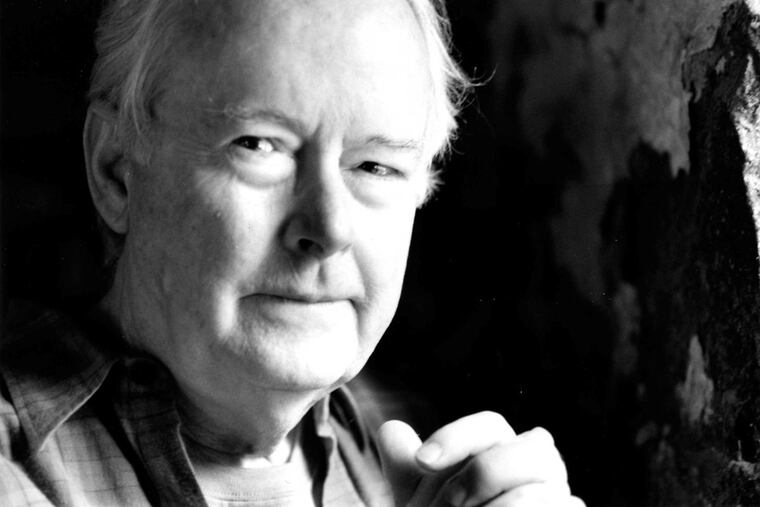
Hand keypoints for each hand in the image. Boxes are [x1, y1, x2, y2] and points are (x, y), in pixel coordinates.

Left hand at [376, 411, 584, 506]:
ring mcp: (560, 496)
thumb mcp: (421, 501)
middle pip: (528, 448)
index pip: (490, 425)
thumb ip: (407, 470)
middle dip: (484, 472)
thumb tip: (391, 430)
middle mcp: (539, 468)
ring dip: (503, 506)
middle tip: (452, 502)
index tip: (422, 460)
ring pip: (545, 487)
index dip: (455, 437)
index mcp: (506, 449)